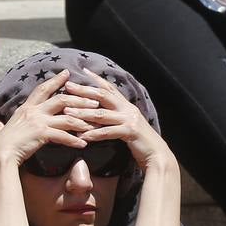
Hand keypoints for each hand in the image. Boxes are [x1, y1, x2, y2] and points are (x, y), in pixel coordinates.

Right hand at [0, 70, 95, 168]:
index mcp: (26, 108)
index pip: (42, 89)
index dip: (55, 80)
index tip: (67, 73)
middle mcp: (33, 111)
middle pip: (62, 100)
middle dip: (80, 100)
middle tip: (95, 101)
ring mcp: (38, 121)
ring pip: (67, 117)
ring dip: (83, 122)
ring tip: (95, 125)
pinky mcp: (41, 134)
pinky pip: (63, 136)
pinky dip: (74, 140)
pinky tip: (83, 144)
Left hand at [61, 71, 175, 171]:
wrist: (158, 154)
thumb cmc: (141, 142)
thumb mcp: (128, 125)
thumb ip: (116, 118)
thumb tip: (100, 116)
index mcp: (127, 106)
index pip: (110, 88)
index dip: (97, 79)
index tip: (82, 70)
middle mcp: (128, 109)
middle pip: (103, 95)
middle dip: (84, 91)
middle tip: (67, 86)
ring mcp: (129, 119)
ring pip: (102, 114)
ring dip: (83, 113)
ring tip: (67, 113)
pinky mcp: (130, 132)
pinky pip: (108, 132)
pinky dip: (94, 133)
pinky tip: (82, 136)